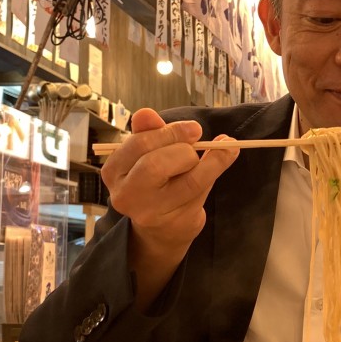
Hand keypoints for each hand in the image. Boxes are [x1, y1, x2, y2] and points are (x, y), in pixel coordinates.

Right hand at [100, 108, 238, 305]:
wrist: (162, 228)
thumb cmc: (155, 182)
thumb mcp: (148, 155)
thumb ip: (148, 133)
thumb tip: (145, 113)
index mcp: (114, 171)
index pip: (140, 145)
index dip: (170, 133)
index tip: (194, 128)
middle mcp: (126, 196)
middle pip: (156, 165)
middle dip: (184, 150)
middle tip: (198, 143)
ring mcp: (151, 214)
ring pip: (188, 182)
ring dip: (209, 161)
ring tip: (221, 151)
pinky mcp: (177, 225)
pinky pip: (202, 194)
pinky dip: (216, 171)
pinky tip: (226, 158)